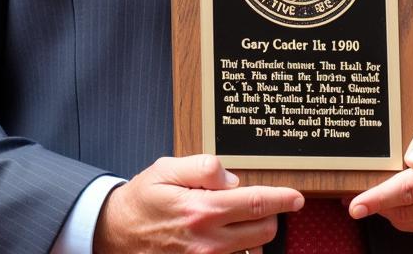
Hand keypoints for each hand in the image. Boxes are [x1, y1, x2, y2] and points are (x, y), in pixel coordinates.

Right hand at [94, 153, 302, 253]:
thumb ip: (203, 167)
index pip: (255, 204)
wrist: (116, 233)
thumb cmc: (143, 198)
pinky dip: (238, 246)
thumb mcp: (167, 168)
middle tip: (256, 199)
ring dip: (252, 231)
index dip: (281, 199)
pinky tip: (226, 233)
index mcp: (202, 209)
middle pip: (263, 230)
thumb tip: (233, 177)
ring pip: (252, 248)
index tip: (296, 197)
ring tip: (234, 216)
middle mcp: (208, 241)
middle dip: (268, 213)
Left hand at [348, 106, 412, 235]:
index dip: (379, 197)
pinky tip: (399, 199)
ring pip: (410, 220)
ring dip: (389, 209)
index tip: (356, 205)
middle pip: (406, 208)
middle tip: (354, 193)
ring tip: (376, 192)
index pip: (410, 188)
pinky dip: (404, 214)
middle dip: (377, 202)